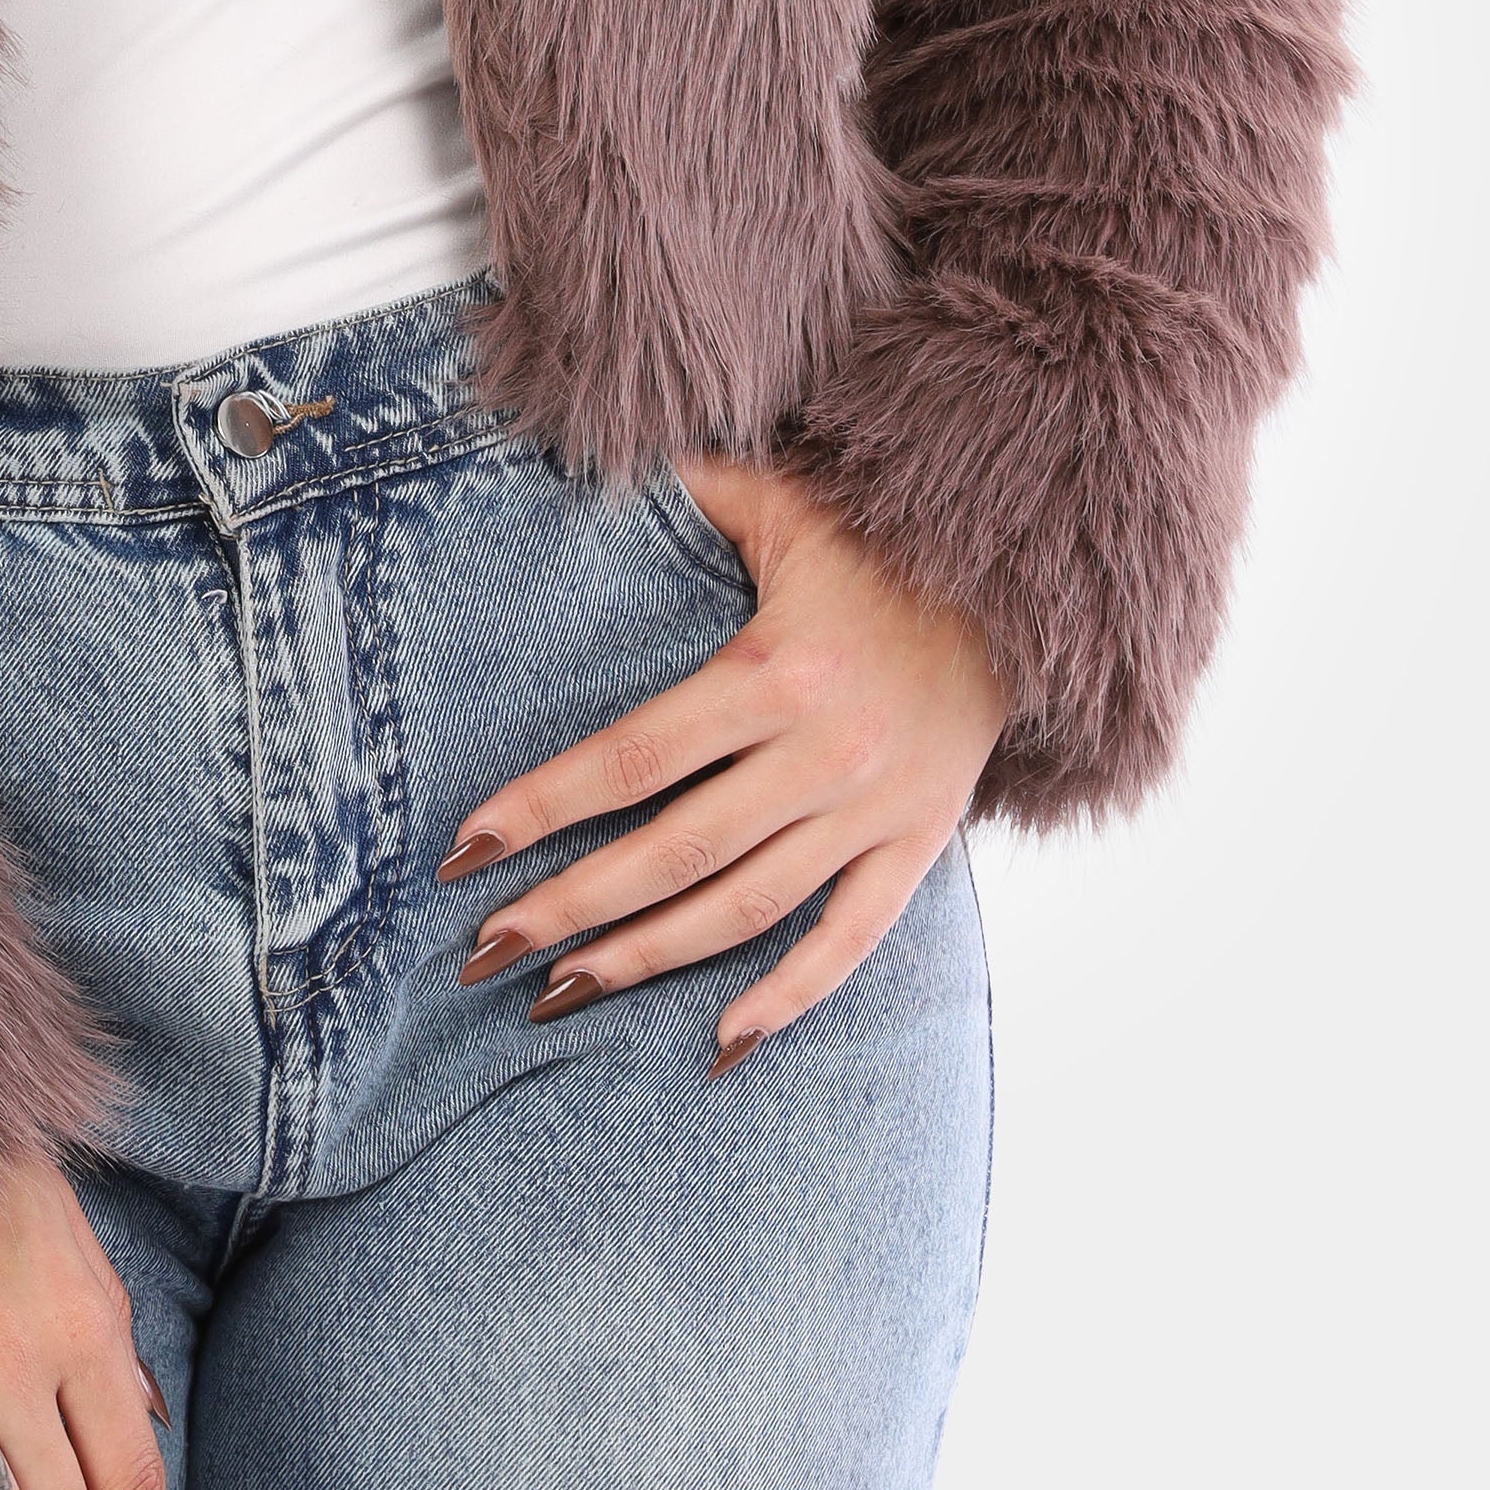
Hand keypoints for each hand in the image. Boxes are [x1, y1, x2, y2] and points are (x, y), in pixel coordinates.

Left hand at [439, 454, 1010, 1066]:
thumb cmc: (876, 537)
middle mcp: (823, 752)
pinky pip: (853, 940)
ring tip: (559, 992)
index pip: (632, 758)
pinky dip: (791, 996)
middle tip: (482, 951)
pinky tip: (721, 1042)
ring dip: (648, 957)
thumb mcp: (779, 500)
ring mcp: (874, 808)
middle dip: (569, 905)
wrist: (1023, 582)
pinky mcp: (920, 842)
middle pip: (672, 850)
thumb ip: (687, 488)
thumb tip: (592, 447)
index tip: (466, 849)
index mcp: (776, 669)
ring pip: (745, 906)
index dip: (543, 806)